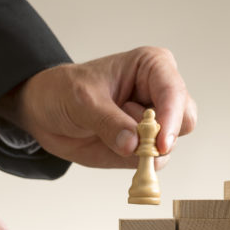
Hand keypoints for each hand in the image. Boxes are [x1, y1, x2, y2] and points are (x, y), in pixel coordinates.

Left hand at [0, 46, 196, 167]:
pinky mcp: (146, 144)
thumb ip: (109, 123)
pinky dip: (134, 163)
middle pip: (185, 120)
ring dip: (140, 150)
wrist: (44, 111)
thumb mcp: (81, 101)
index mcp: (152, 67)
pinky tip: (109, 147)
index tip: (159, 144)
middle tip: (128, 142)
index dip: (171, 118)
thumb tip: (134, 146)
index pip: (174, 93)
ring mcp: (155, 120)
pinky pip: (153, 162)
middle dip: (160, 137)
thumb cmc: (63, 91)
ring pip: (169, 145)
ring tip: (106, 134)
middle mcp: (160, 92)